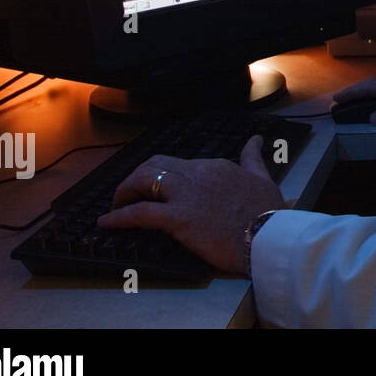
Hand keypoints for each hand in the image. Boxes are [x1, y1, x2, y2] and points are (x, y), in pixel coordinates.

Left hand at [97, 135, 285, 274]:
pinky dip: (118, 216)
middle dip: (136, 177)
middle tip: (129, 193)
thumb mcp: (262, 178)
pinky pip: (139, 212)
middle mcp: (197, 173)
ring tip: (116, 205)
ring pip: (143, 180)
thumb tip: (255, 140)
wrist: (268, 235)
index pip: (180, 163)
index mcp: (215, 165)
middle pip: (154, 165)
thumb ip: (252, 158)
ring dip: (125, 191)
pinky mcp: (177, 217)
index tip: (158, 188)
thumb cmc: (267, 212)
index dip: (163, 175)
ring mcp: (186, 194)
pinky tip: (107, 223)